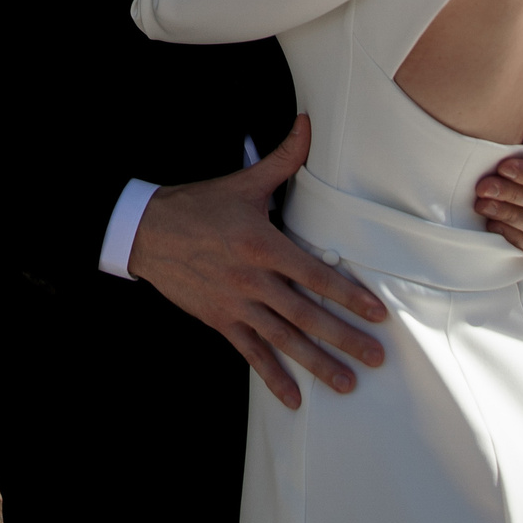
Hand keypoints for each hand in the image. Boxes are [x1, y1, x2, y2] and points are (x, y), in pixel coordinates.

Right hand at [125, 116, 386, 409]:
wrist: (145, 230)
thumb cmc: (199, 205)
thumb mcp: (243, 181)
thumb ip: (283, 160)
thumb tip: (308, 124)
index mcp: (261, 244)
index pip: (313, 274)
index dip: (348, 295)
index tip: (377, 314)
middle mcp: (251, 279)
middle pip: (305, 314)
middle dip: (343, 338)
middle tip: (375, 357)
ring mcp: (234, 303)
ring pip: (282, 339)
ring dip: (316, 363)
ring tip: (346, 383)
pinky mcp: (218, 319)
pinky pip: (249, 352)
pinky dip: (271, 376)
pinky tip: (293, 398)